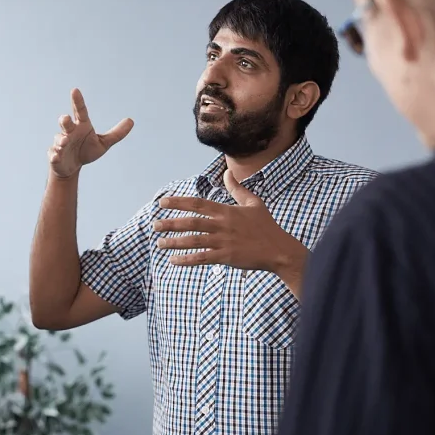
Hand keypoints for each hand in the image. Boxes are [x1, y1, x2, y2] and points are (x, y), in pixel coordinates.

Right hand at [49, 88, 132, 177]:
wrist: (71, 167)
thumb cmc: (86, 151)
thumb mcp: (103, 143)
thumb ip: (116, 133)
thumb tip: (131, 120)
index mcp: (81, 126)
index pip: (80, 111)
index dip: (77, 101)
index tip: (75, 90)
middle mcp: (69, 132)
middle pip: (66, 123)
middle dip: (64, 121)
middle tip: (66, 118)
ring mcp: (60, 144)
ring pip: (59, 139)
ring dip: (61, 140)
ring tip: (65, 142)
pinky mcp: (55, 156)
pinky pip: (53, 154)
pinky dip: (54, 155)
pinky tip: (56, 156)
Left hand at [153, 169, 304, 271]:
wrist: (279, 250)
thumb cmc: (266, 226)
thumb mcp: (254, 202)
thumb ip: (237, 188)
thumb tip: (227, 173)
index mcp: (226, 211)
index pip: (197, 204)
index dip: (178, 202)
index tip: (162, 202)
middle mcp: (222, 225)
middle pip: (191, 222)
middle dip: (171, 223)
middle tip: (155, 225)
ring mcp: (224, 242)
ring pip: (194, 241)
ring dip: (174, 242)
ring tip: (159, 243)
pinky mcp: (226, 257)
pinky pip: (202, 258)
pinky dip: (186, 260)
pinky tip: (173, 260)